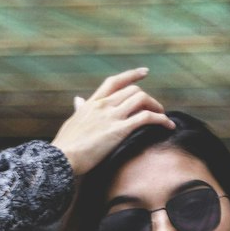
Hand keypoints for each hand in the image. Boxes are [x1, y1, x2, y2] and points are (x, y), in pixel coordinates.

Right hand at [51, 67, 174, 177]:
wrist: (62, 158)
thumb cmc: (65, 146)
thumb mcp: (72, 122)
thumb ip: (79, 110)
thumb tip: (78, 101)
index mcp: (93, 103)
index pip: (114, 82)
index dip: (131, 75)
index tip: (144, 72)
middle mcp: (104, 105)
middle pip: (133, 90)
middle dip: (148, 98)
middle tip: (157, 109)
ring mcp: (112, 116)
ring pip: (141, 99)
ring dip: (156, 107)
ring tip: (164, 117)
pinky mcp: (119, 129)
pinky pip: (146, 118)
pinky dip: (160, 119)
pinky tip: (167, 125)